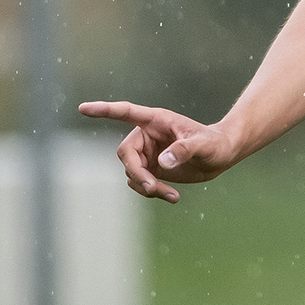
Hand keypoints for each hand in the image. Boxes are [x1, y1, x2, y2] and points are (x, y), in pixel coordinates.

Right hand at [78, 100, 238, 203]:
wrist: (221, 156)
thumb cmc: (215, 143)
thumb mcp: (205, 145)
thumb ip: (185, 149)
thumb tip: (161, 162)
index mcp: (157, 120)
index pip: (126, 112)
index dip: (104, 110)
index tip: (83, 108)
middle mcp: (147, 135)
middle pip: (125, 154)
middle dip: (137, 173)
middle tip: (153, 187)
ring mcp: (147, 153)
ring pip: (132, 172)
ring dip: (147, 186)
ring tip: (171, 195)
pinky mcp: (150, 168)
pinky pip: (139, 182)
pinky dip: (152, 192)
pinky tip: (173, 196)